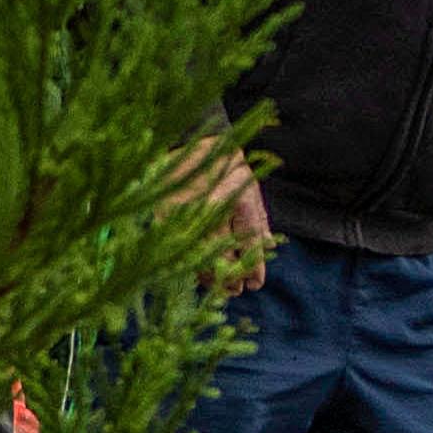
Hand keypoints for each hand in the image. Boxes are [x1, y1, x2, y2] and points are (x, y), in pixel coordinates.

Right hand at [172, 139, 274, 293]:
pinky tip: (200, 271)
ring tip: (221, 284)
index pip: (249, 247)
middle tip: (237, 290)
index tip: (254, 284)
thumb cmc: (227, 167)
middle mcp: (212, 211)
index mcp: (238, 202)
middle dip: (233, 279)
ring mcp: (187, 215)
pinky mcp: (165, 217)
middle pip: (224, 260)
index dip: (254, 270)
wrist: (192, 143)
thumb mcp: (252, 190)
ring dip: (212, 277)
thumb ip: (259, 223)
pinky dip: (191, 264)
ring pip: (200, 260)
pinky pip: (180, 250)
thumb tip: (267, 249)